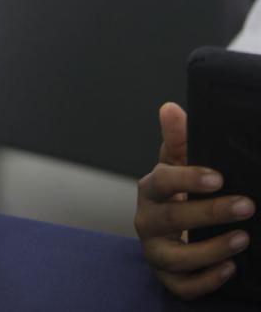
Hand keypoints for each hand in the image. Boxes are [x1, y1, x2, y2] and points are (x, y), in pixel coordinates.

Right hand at [134, 102, 254, 298]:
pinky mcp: (167, 277)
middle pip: (171, 218)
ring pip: (174, 257)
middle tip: (247, 206)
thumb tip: (170, 108)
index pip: (162, 181)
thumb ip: (178, 138)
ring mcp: (154, 250)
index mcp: (150, 190)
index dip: (188, 179)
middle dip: (210, 213)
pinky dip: (205, 280)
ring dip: (210, 250)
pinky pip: (181, 285)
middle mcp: (146, 220)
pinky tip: (230, 269)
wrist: (168, 232)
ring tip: (243, 240)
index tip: (219, 178)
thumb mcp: (178, 164)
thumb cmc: (177, 195)